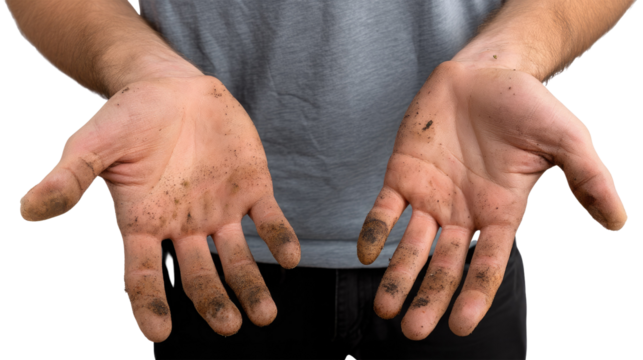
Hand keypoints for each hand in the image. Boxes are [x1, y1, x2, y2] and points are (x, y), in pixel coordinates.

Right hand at [19, 75, 299, 341]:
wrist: (171, 89)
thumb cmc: (128, 118)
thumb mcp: (93, 144)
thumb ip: (69, 178)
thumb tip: (28, 209)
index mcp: (144, 224)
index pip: (144, 274)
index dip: (150, 302)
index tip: (160, 332)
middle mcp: (183, 227)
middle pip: (198, 275)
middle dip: (213, 301)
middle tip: (229, 325)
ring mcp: (219, 211)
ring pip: (237, 258)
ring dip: (251, 285)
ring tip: (264, 314)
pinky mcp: (251, 189)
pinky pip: (268, 221)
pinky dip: (279, 239)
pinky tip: (289, 258)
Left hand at [357, 60, 626, 339]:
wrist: (486, 73)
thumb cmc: (527, 105)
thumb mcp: (566, 139)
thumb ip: (589, 179)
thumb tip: (619, 221)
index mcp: (501, 212)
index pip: (488, 263)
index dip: (475, 293)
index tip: (462, 326)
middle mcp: (463, 213)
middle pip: (445, 265)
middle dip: (429, 297)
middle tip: (413, 332)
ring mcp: (431, 196)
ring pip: (412, 245)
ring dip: (398, 276)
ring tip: (384, 308)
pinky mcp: (403, 174)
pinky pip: (385, 208)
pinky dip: (375, 230)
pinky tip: (366, 253)